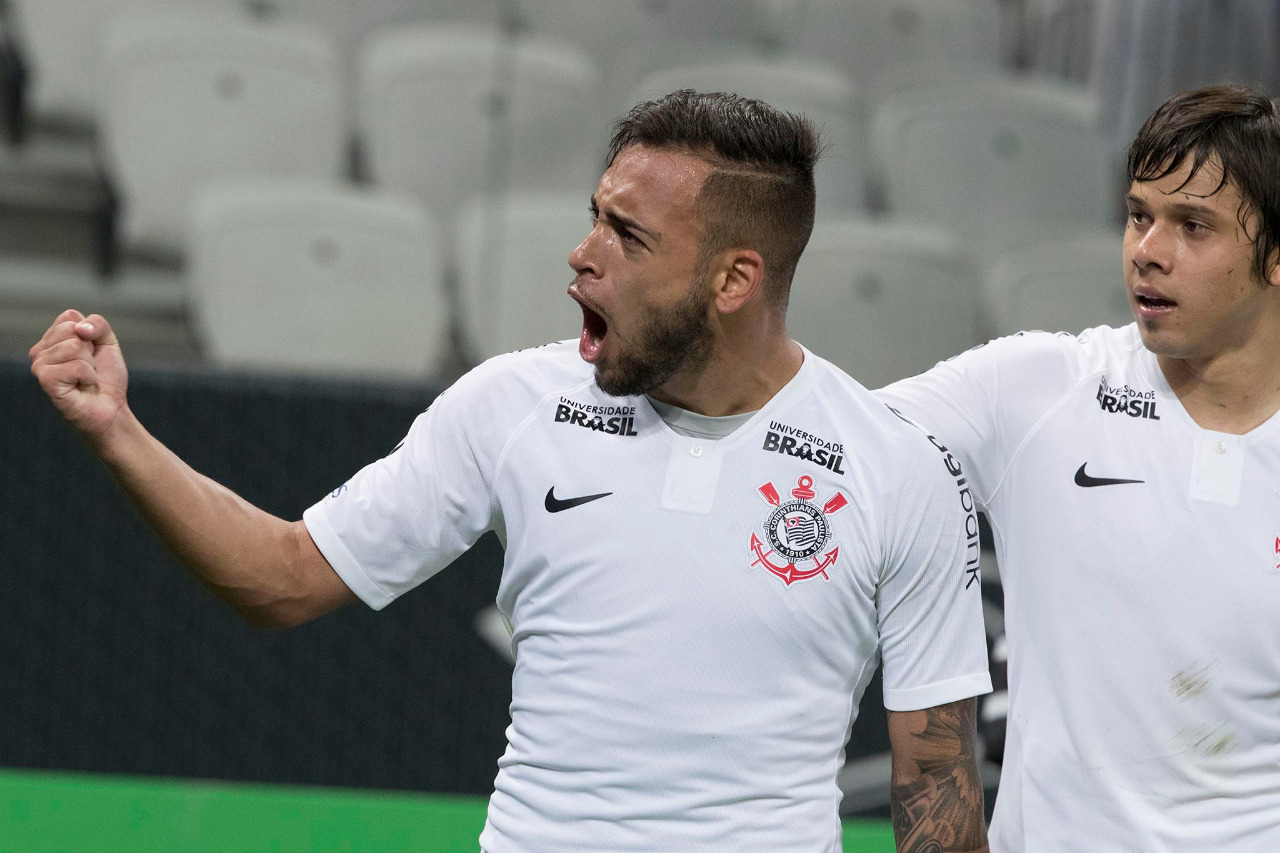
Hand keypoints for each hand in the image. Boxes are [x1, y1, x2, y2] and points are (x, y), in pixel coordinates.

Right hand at [29, 309, 129, 442]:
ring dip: (90, 366)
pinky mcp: (45, 379)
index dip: (92, 334)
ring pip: (75, 347)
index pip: (70, 316)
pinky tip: (81, 387)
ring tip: (84, 379)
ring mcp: (40, 364)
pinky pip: (77, 366)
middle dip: (91, 350)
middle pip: (72, 329)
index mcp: (52, 338)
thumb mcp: (108, 343)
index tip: (92, 353)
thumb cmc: (105, 378)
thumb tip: (80, 328)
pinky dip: (88, 377)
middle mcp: (41, 349)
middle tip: (88, 369)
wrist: (110, 409)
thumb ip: (98, 324)